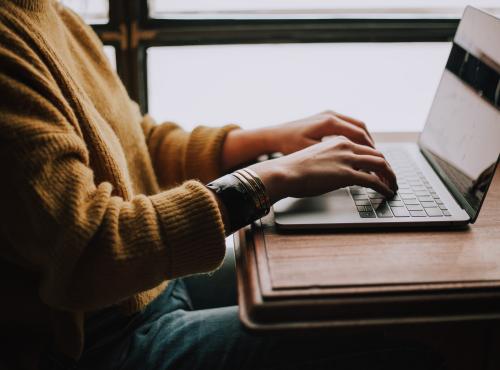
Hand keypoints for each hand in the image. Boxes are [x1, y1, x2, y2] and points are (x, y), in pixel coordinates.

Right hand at [249, 136, 396, 203]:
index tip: (380, 169)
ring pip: (380, 165)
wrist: (284, 172)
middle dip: (388, 168)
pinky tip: (387, 193)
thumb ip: (330, 161)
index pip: (366, 147)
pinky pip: (373, 180)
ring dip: (390, 176)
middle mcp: (346, 146)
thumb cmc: (293, 168)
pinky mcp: (346, 174)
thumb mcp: (315, 158)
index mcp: (338, 140)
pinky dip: (384, 187)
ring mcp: (347, 159)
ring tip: (393, 186)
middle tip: (391, 179)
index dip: (377, 159)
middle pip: (377, 154)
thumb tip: (335, 173)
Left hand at [266, 111, 374, 154]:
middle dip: (371, 144)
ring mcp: (328, 114)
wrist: (274, 136)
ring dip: (364, 140)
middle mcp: (331, 114)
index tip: (376, 161)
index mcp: (329, 122)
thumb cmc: (289, 146)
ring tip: (369, 155)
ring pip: (355, 125)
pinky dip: (355, 136)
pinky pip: (347, 125)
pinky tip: (355, 148)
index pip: (359, 134)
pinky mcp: (325, 117)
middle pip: (361, 128)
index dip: (370, 149)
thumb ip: (333, 157)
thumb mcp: (312, 153)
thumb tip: (353, 166)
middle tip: (377, 159)